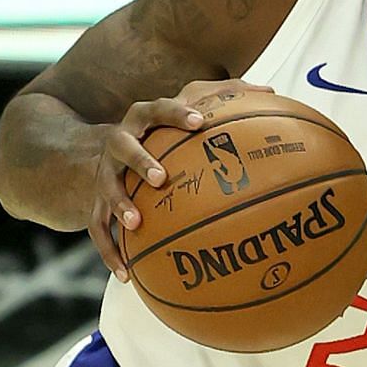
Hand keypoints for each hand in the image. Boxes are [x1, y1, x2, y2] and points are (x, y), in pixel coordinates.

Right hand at [88, 78, 272, 279]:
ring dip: (120, 204)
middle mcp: (119, 141)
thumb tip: (272, 90)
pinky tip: (127, 275)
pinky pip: (98, 229)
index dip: (177, 115)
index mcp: (143, 118)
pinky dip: (110, 252)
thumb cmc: (161, 131)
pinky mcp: (95, 201)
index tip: (199, 123)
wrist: (98, 150)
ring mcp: (105, 172)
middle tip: (161, 177)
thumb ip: (226, 98)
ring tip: (136, 224)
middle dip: (141, 160)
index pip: (158, 109)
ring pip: (106, 187)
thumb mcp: (186, 111)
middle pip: (124, 145)